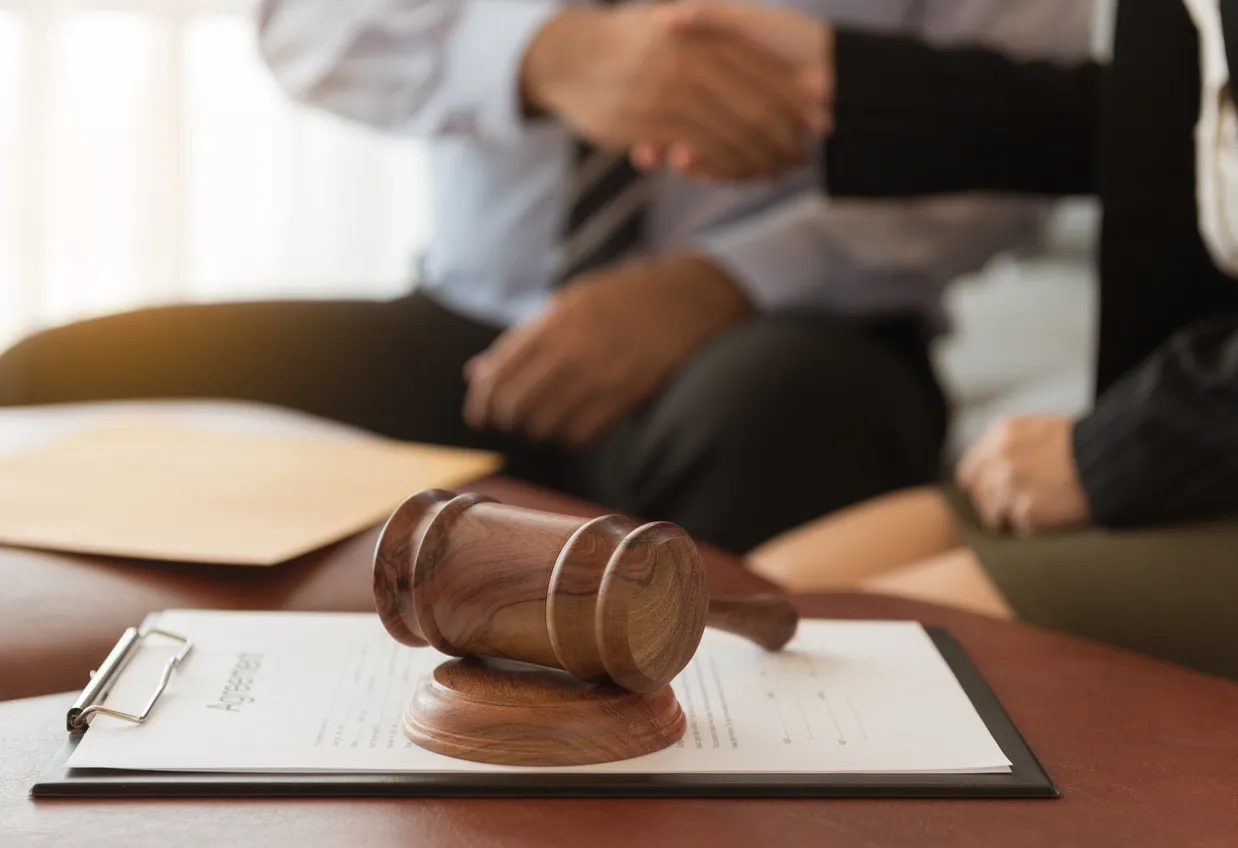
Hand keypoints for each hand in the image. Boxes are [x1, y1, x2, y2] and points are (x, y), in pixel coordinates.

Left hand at [463, 254, 752, 446]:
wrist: (689, 296)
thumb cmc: (625, 297)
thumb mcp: (570, 302)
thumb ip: (524, 338)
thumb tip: (476, 372)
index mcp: (555, 320)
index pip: (500, 372)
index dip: (482, 402)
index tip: (480, 416)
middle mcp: (574, 347)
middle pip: (517, 403)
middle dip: (507, 419)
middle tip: (512, 422)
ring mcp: (602, 372)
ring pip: (546, 422)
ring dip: (538, 429)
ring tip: (543, 424)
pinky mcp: (628, 394)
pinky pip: (582, 433)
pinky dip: (569, 437)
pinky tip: (572, 428)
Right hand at [521, 3, 826, 180]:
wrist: (570, 56)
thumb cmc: (631, 43)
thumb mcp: (677, 23)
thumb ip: (719, 34)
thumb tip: (776, 55)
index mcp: (706, 32)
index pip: (765, 72)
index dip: (797, 102)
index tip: (821, 123)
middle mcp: (692, 58)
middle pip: (755, 107)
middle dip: (783, 138)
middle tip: (801, 159)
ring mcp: (670, 90)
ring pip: (729, 134)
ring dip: (756, 160)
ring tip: (775, 172)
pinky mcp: (650, 121)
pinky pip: (698, 152)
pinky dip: (720, 167)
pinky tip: (733, 176)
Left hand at [957, 415, 1091, 534]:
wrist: (1115, 460)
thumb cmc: (1084, 447)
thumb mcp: (1039, 430)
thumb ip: (1008, 447)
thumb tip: (976, 477)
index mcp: (1002, 434)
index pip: (970, 471)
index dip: (978, 487)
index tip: (987, 497)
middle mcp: (1000, 458)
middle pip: (979, 495)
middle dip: (993, 505)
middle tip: (1013, 512)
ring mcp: (1011, 485)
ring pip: (992, 514)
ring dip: (1008, 520)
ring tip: (1032, 516)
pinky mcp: (1026, 511)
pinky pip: (1016, 527)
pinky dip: (1029, 528)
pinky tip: (1048, 518)